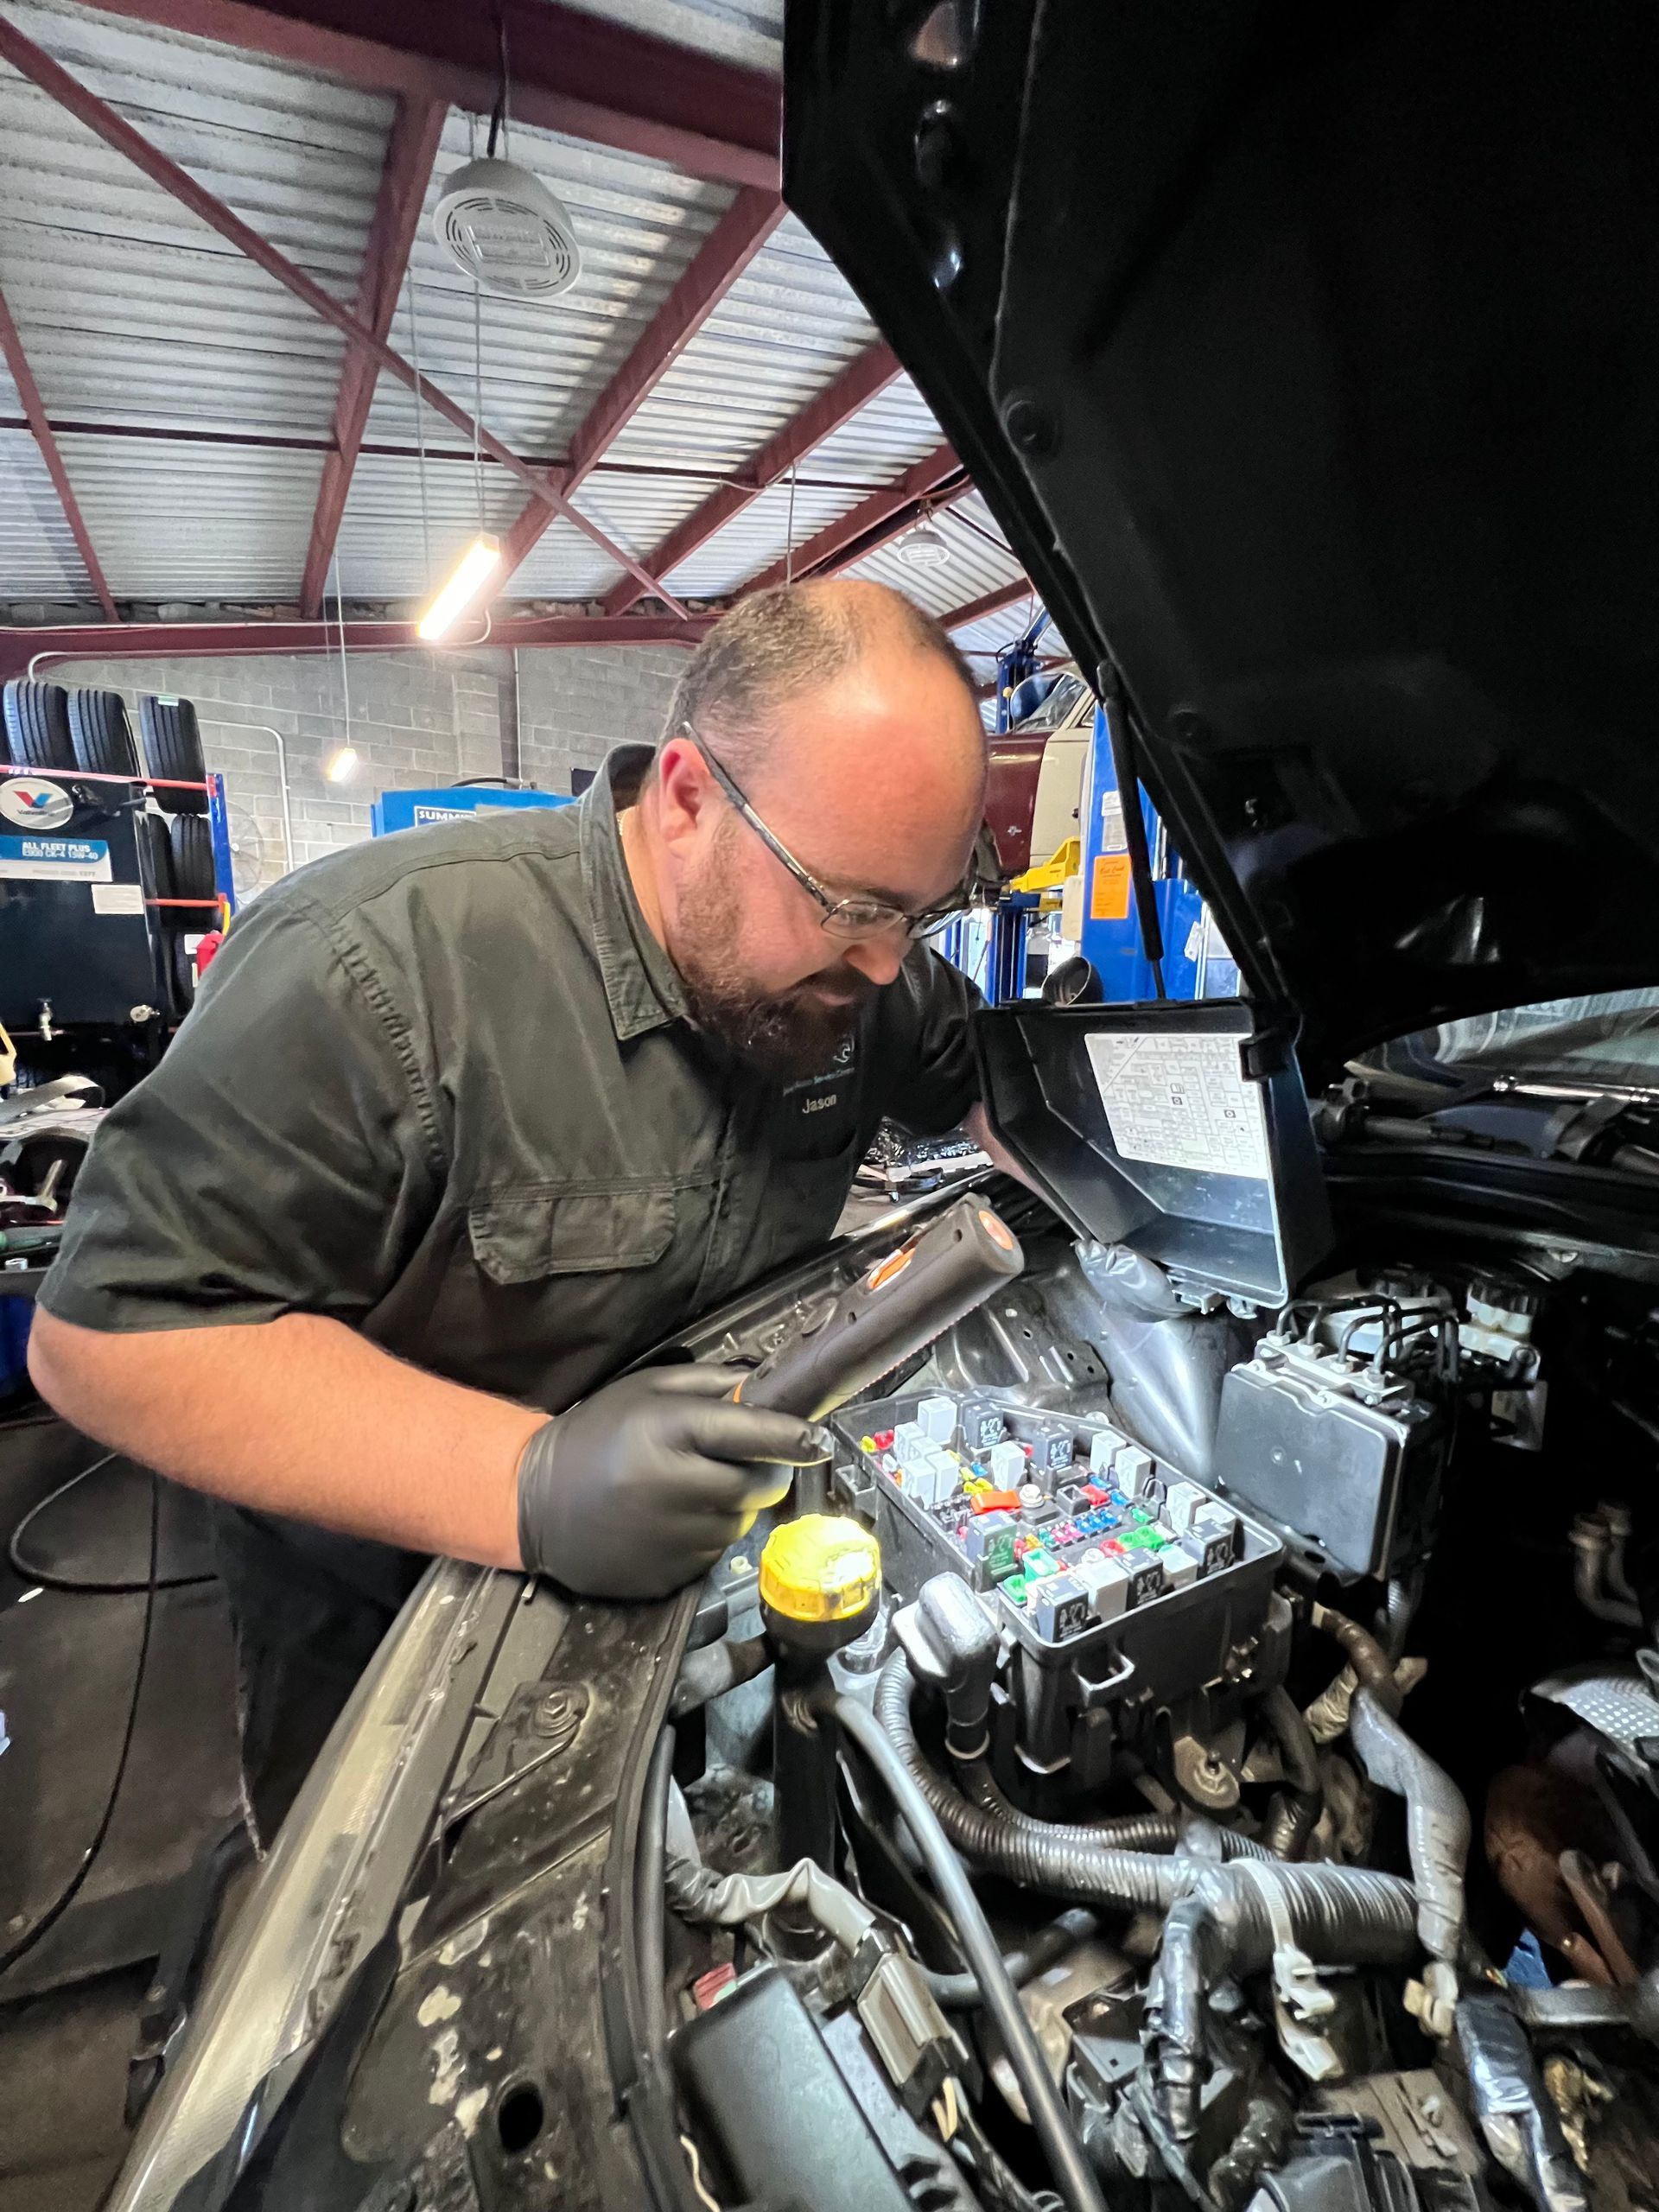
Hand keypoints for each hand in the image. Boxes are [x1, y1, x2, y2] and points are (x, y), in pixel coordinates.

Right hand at [516, 1363, 823, 1598]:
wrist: (533, 1501)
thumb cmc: (596, 1435)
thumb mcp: (646, 1390)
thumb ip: (711, 1384)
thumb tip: (767, 1387)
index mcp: (665, 1430)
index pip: (751, 1434)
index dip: (792, 1437)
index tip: (817, 1440)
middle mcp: (671, 1486)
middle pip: (757, 1486)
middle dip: (765, 1473)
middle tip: (745, 1462)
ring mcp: (668, 1538)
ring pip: (738, 1524)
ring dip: (733, 1507)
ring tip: (694, 1489)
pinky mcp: (665, 1576)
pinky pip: (712, 1555)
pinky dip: (707, 1536)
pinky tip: (673, 1520)